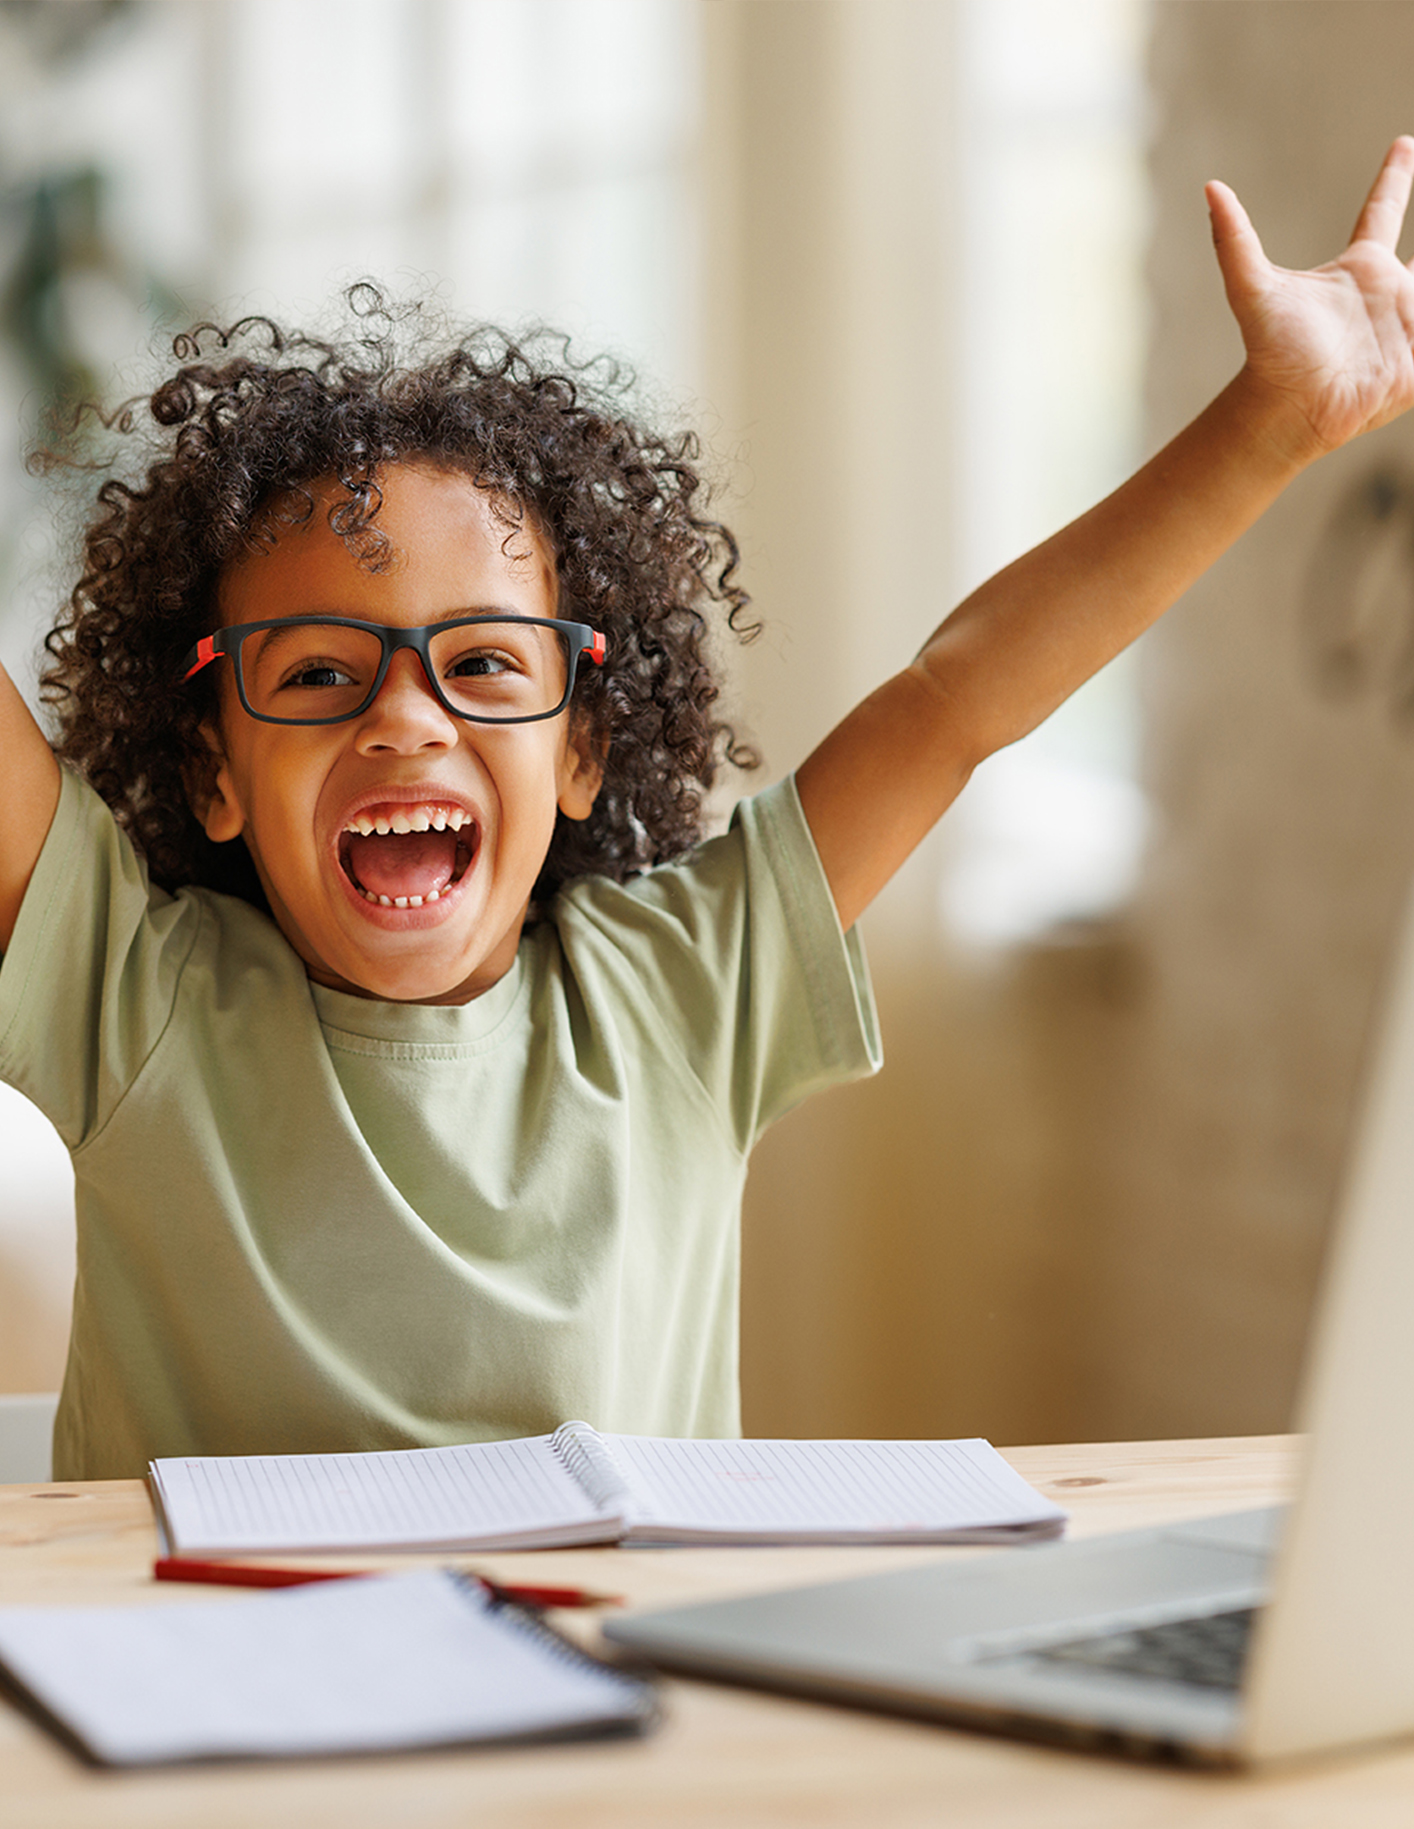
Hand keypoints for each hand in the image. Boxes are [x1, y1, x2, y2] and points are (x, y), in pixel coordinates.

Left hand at [1208, 136, 1413, 460]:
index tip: (1403, 143)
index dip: (1396, 177)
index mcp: (1358, 269)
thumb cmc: (1272, 352)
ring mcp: (1407, 327)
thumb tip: (1211, 189)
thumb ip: (1234, 241)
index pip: (1382, 211)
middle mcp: (1387, 293)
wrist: (1290, 409)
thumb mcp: (1253, 290)